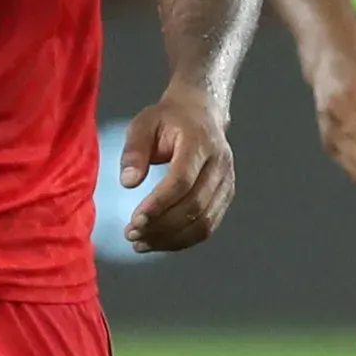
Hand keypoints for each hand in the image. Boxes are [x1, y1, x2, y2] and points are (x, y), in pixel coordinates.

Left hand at [116, 83, 235, 254]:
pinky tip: (158, 241)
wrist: (202, 112)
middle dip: (161, 226)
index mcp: (200, 143)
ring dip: (171, 239)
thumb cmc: (169, 119)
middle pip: (194, 206)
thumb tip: (128, 182)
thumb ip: (134, 151)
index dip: (158, 205)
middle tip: (131, 234)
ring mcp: (226, 182)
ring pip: (204, 222)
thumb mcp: (144, 124)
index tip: (135, 221)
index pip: (182, 181)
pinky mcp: (225, 196)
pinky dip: (183, 239)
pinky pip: (208, 226)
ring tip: (140, 243)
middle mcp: (220, 164)